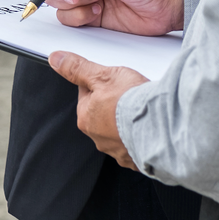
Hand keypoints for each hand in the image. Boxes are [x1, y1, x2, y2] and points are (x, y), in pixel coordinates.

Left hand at [49, 51, 146, 169]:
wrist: (162, 126)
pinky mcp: (136, 160)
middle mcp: (98, 138)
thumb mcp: (102, 76)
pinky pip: (136, 144)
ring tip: (142, 110)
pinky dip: (141, 136)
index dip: (101, 84)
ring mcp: (118, 151)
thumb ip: (77, 68)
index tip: (113, 81)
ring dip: (128, 122)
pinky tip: (149, 126)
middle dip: (115, 104)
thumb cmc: (132, 102)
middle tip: (130, 94)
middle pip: (103, 114)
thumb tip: (56, 60)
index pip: (88, 95)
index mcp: (86, 118)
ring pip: (120, 130)